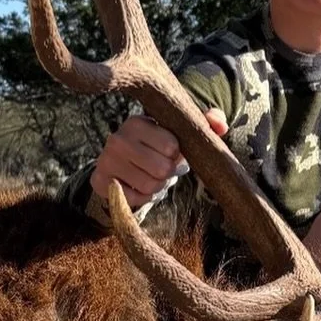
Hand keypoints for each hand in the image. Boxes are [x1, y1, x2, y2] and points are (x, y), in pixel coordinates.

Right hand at [90, 107, 228, 206]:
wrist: (122, 161)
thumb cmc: (159, 142)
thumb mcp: (179, 128)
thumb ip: (205, 121)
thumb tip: (220, 126)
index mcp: (136, 122)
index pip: (172, 146)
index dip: (179, 154)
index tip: (173, 152)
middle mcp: (117, 139)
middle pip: (162, 169)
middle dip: (170, 173)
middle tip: (166, 168)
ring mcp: (105, 161)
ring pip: (151, 186)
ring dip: (160, 186)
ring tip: (155, 177)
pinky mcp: (100, 181)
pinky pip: (136, 199)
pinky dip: (146, 197)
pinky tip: (142, 186)